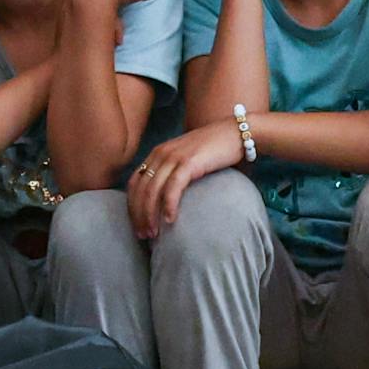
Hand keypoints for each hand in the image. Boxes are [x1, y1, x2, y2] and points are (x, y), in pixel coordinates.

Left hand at [124, 122, 249, 238]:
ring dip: (150, 215)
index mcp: (157, 154)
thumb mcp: (187, 159)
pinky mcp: (189, 162)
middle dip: (138, 216)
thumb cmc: (214, 150)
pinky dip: (169, 205)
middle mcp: (161, 154)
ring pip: (152, 190)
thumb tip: (166, 200)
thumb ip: (174, 173)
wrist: (236, 132)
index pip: (134, 184)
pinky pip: (173, 187)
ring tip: (154, 234)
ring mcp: (174, 157)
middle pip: (140, 190)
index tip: (137, 227)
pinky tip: (170, 220)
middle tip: (143, 236)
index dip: (132, 207)